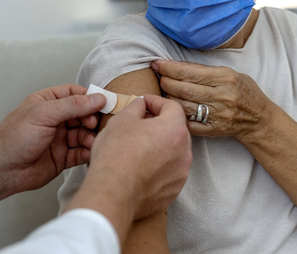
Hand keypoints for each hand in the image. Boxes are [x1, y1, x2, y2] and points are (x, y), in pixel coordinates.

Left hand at [0, 84, 104, 194]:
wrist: (3, 169)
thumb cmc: (15, 137)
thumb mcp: (44, 113)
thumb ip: (73, 105)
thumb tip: (97, 98)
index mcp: (48, 102)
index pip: (75, 94)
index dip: (90, 98)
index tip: (104, 103)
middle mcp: (55, 119)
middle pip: (83, 115)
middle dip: (92, 119)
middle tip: (95, 125)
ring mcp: (59, 139)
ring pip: (84, 134)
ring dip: (90, 137)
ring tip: (91, 142)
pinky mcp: (62, 157)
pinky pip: (80, 152)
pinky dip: (87, 152)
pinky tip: (89, 153)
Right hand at [86, 95, 191, 220]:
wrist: (113, 194)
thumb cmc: (116, 157)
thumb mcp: (121, 120)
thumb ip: (136, 107)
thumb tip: (140, 106)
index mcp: (174, 130)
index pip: (172, 107)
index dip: (156, 101)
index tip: (144, 103)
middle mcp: (184, 152)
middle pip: (175, 130)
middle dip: (159, 124)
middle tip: (139, 124)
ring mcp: (180, 174)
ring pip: (173, 152)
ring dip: (160, 146)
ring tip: (138, 147)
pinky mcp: (173, 191)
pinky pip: (169, 172)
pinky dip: (158, 167)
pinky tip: (140, 167)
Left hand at [152, 59, 274, 142]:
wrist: (259, 119)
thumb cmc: (243, 92)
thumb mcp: (230, 74)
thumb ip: (205, 71)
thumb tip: (176, 65)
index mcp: (225, 78)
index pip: (189, 72)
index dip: (169, 67)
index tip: (156, 64)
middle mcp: (221, 96)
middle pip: (183, 89)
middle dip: (165, 82)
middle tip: (158, 77)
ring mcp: (217, 115)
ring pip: (183, 106)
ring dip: (168, 98)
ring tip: (163, 92)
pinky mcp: (213, 130)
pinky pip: (188, 123)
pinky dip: (176, 115)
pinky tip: (171, 109)